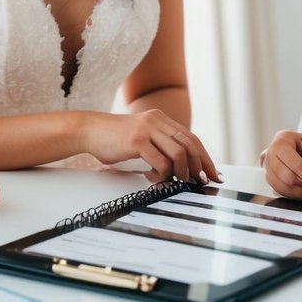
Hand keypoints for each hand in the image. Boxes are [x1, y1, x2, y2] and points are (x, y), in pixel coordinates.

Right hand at [84, 109, 220, 183]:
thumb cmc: (114, 138)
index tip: (212, 173)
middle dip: (200, 166)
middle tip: (202, 182)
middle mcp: (157, 120)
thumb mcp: (142, 136)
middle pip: (190, 144)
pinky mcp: (137, 141)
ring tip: (178, 182)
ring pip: (178, 153)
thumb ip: (159, 144)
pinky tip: (157, 180)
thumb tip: (182, 166)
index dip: (204, 156)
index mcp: (160, 119)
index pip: (191, 138)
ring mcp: (147, 129)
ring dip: (182, 172)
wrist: (89, 130)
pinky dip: (164, 175)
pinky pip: (160, 161)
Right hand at [259, 130, 301, 197]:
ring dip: (295, 192)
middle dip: (300, 184)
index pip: (292, 160)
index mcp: (283, 138)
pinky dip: (290, 195)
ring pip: (277, 185)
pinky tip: (301, 192)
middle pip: (282, 174)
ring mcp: (267, 165)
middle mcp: (270, 151)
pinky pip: (276, 191)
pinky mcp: (268, 177)